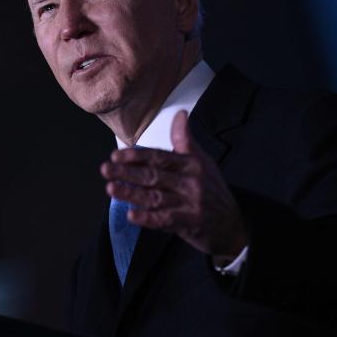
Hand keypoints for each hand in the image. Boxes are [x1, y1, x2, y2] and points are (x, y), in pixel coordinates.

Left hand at [100, 110, 247, 262]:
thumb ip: (184, 140)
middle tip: (105, 169)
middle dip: (127, 173)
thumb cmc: (211, 188)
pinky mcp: (189, 223)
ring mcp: (190, 204)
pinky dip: (148, 219)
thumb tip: (180, 113)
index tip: (116, 155)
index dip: (138, 156)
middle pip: (154, 176)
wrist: (231, 223)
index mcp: (192, 164)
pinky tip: (132, 215)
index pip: (161, 157)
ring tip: (111, 188)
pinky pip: (165, 221)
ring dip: (132, 194)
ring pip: (156, 197)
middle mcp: (191, 182)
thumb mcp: (201, 160)